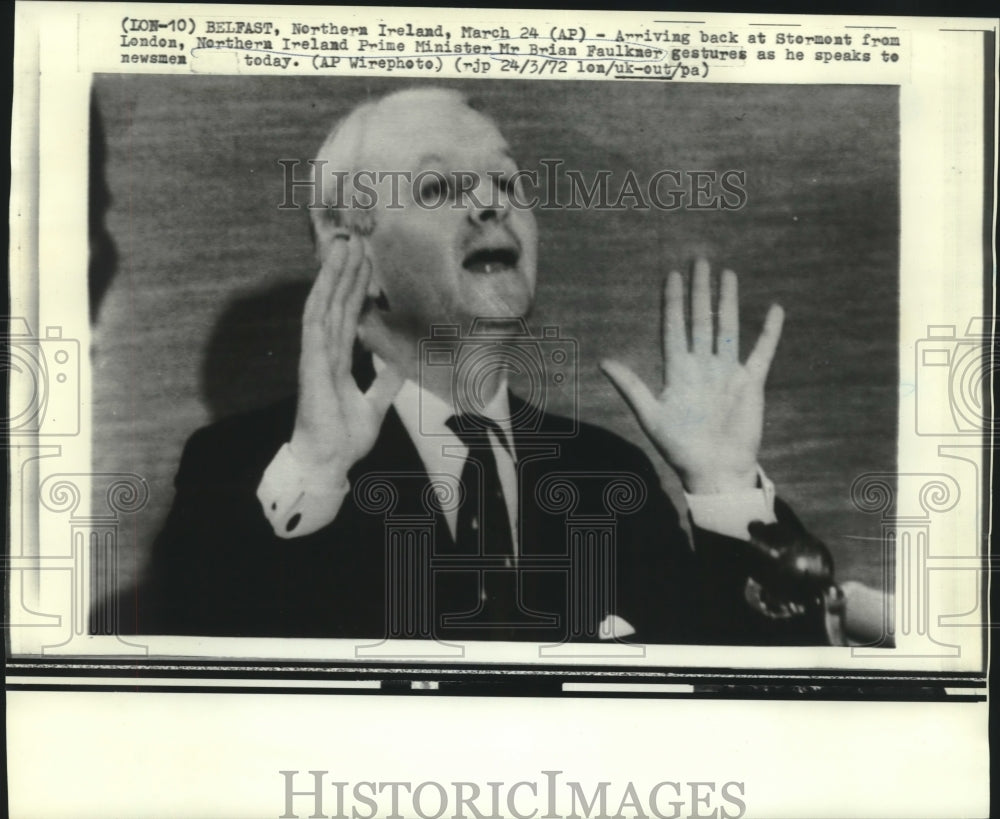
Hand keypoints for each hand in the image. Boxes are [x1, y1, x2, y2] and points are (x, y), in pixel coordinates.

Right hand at [290, 235, 402, 470]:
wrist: (330, 462)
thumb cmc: (344, 438)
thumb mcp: (374, 405)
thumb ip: (383, 383)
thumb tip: (398, 365)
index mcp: (338, 360)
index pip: (347, 315)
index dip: (355, 288)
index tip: (366, 263)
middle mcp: (325, 352)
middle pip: (336, 303)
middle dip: (346, 272)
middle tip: (356, 240)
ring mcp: (316, 356)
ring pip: (324, 306)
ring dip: (333, 276)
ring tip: (343, 246)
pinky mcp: (312, 364)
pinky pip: (314, 326)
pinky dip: (320, 300)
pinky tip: (326, 279)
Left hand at [600, 258, 783, 493]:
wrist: (714, 470)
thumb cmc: (680, 448)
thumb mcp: (651, 416)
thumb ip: (631, 387)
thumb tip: (604, 361)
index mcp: (678, 372)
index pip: (675, 328)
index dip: (673, 303)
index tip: (672, 276)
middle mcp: (703, 366)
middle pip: (701, 320)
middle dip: (700, 291)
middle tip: (700, 261)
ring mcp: (727, 372)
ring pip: (727, 328)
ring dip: (728, 302)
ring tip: (728, 274)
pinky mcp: (750, 383)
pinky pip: (761, 352)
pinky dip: (769, 332)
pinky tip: (775, 310)